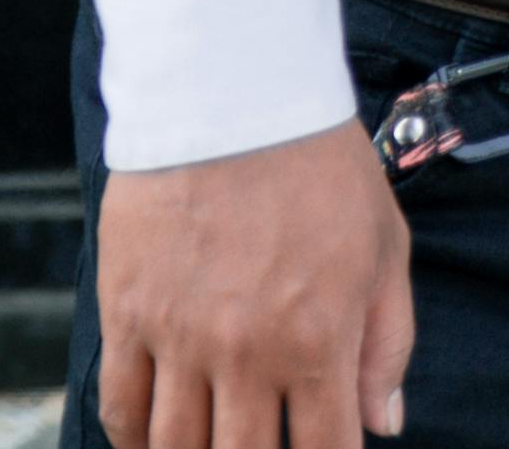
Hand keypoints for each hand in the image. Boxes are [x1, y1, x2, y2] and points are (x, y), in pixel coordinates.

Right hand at [95, 116, 414, 446]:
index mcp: (317, 340)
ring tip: (214, 447)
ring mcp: (179, 339)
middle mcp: (246, 353)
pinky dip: (134, 441)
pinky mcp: (127, 314)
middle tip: (264, 448)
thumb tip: (384, 423)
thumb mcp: (386, 247)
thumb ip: (387, 343)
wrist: (235, 95)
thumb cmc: (320, 166)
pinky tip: (154, 442)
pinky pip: (120, 407)